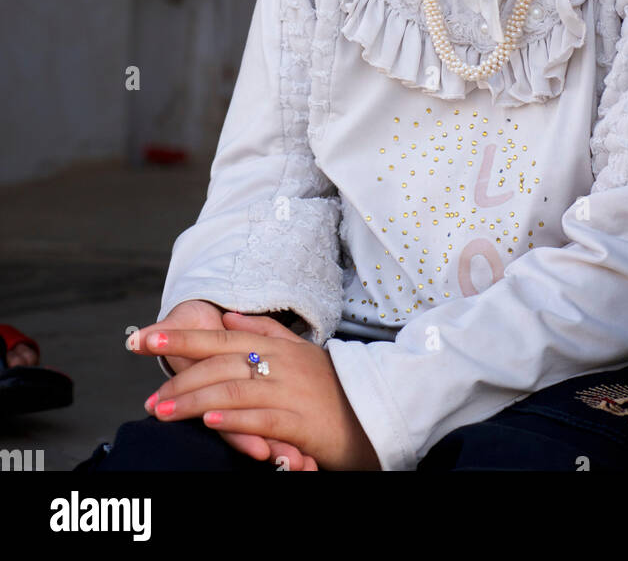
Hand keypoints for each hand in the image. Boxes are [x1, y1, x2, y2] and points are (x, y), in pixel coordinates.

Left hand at [129, 317, 380, 469]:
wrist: (374, 412)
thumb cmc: (331, 386)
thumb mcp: (300, 350)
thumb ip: (264, 330)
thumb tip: (228, 314)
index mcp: (275, 345)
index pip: (218, 335)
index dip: (179, 336)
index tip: (142, 338)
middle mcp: (280, 363)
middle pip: (220, 362)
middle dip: (178, 375)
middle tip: (146, 395)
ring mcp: (290, 391)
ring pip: (233, 390)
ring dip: (193, 401)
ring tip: (162, 412)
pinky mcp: (301, 422)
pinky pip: (262, 419)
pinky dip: (235, 420)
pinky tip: (211, 424)